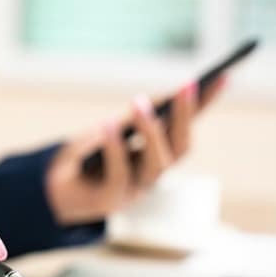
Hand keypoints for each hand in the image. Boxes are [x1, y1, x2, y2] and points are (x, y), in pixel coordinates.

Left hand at [46, 77, 222, 224]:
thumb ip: (136, 118)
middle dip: (184, 117)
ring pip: (156, 164)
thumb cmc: (85, 156)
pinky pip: (118, 174)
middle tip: (186, 86)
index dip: (205, 105)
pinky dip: (114, 148)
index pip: (187, 126)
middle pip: (179, 148)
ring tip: (140, 102)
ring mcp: (134, 189)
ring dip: (150, 132)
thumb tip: (164, 97)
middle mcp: (152, 173)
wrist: (53, 190)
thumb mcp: (112, 129)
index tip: (222, 76)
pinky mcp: (110, 200)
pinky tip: (108, 125)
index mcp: (157, 154)